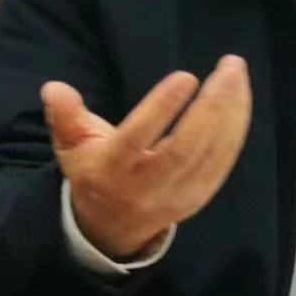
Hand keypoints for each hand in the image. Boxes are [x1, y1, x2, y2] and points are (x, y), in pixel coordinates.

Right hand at [42, 55, 251, 259]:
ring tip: (236, 73)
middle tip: (229, 67)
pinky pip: (223, 162)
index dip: (162, 108)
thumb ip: (66, 116)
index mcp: (111, 170)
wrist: (110, 227)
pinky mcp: (198, 197)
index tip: (186, 77)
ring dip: (232, 111)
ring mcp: (176, 196)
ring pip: (211, 155)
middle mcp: (145, 186)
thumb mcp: (72, 146)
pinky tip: (241, 99)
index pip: (138, 138)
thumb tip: (54, 88)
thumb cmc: (94, 171)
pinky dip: (236, 129)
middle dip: (212, 105)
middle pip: (186, 147)